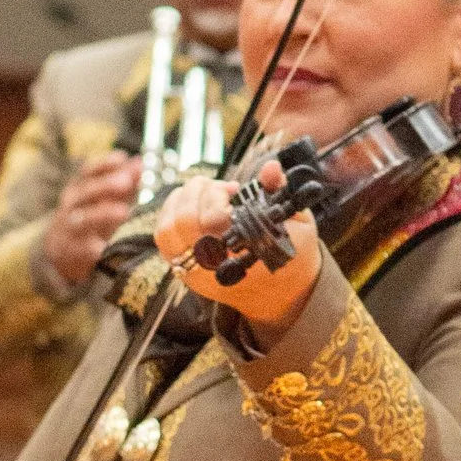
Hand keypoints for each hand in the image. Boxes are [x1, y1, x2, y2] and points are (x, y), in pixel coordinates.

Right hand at [39, 153, 145, 289]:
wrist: (60, 251)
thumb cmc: (89, 219)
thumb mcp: (103, 198)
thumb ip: (122, 181)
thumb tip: (139, 163)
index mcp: (79, 189)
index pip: (88, 172)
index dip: (104, 164)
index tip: (121, 159)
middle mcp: (71, 206)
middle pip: (85, 192)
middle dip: (105, 185)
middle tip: (125, 181)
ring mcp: (70, 229)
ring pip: (83, 219)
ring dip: (103, 214)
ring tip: (124, 212)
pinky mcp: (73, 252)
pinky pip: (84, 248)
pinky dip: (97, 247)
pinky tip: (109, 244)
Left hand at [154, 172, 318, 338]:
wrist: (279, 293)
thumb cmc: (292, 253)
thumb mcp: (297, 222)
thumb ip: (281, 192)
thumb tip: (270, 168)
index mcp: (244, 258)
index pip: (213, 221)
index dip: (216, 195)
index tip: (234, 188)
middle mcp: (214, 270)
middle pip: (184, 221)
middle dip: (198, 191)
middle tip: (219, 186)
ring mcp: (195, 274)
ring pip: (166, 230)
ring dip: (180, 200)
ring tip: (202, 191)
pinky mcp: (184, 273)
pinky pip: (163, 240)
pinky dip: (169, 214)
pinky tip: (189, 202)